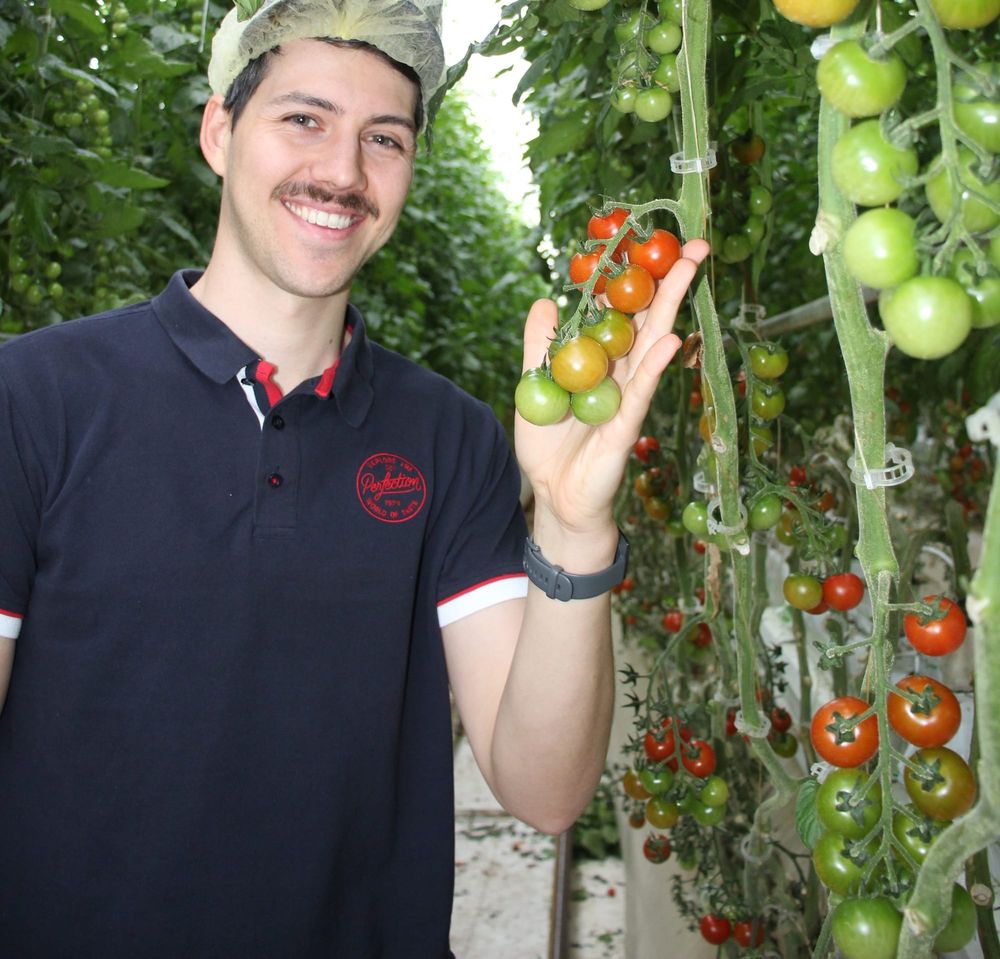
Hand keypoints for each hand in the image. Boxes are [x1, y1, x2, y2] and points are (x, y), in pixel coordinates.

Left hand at [515, 239, 709, 536]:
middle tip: (695, 244)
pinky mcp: (627, 426)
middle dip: (669, 282)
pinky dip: (655, 366)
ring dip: (672, 308)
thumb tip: (544, 300)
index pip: (619, 312)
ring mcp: (627, 397)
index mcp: (598, 362)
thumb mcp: (533, 386)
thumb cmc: (548, 445)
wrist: (555, 496)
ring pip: (653, 346)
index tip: (648, 243)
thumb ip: (539, 347)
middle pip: (647, 320)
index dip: (632, 280)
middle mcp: (619, 373)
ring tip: (690, 270)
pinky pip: (643, 392)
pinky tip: (672, 340)